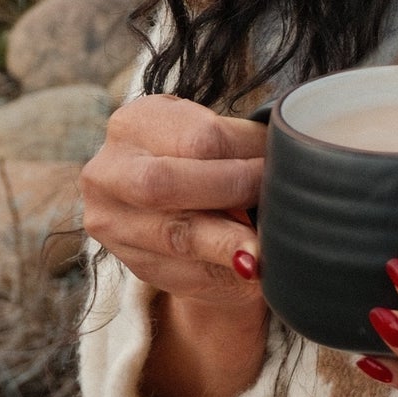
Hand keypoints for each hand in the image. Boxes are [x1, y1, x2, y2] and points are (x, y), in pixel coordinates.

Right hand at [80, 94, 266, 316]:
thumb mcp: (213, 137)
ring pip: (172, 236)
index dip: (247, 153)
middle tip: (277, 198)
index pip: (198, 137)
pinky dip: (218, 274)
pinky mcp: (129, 262)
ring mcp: (111, 221)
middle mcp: (108, 171)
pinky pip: (177, 272)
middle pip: (166, 183)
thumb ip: (241, 145)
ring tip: (261, 253)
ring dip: (224, 245)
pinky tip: (247, 272)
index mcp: (134, 122)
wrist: (172, 208)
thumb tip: (290, 155)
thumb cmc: (204, 161)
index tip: (285, 162)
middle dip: (230, 192)